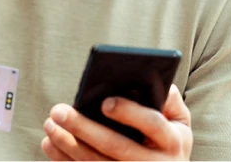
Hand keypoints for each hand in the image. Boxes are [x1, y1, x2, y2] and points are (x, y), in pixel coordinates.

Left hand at [41, 85, 191, 160]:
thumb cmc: (170, 142)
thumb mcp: (180, 122)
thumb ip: (170, 100)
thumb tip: (151, 77)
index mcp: (172, 142)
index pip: (152, 124)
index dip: (130, 112)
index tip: (105, 102)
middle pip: (116, 146)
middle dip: (84, 128)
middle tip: (58, 111)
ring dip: (68, 145)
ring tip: (50, 124)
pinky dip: (65, 160)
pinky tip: (50, 144)